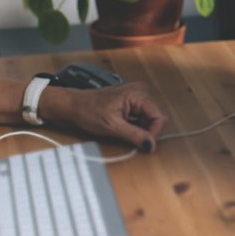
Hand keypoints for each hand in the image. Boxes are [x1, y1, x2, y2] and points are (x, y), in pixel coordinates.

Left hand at [41, 82, 168, 151]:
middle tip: (129, 136)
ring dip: (140, 128)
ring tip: (123, 129)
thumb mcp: (112, 127)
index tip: (142, 143)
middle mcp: (140, 90)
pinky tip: (123, 125)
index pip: (159, 117)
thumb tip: (150, 145)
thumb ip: (134, 135)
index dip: (153, 133)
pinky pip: (142, 115)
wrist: (74, 105)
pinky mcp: (132, 99)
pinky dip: (135, 124)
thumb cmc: (89, 111)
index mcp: (138, 93)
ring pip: (149, 117)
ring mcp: (137, 94)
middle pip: (155, 117)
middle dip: (146, 130)